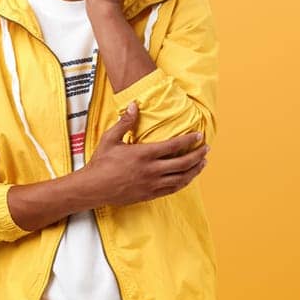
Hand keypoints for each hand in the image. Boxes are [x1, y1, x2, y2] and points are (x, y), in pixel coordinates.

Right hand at [79, 101, 208, 206]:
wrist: (93, 187)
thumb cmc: (100, 163)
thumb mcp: (110, 139)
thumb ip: (125, 123)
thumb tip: (134, 106)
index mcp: (144, 154)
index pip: (174, 146)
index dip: (189, 140)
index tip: (199, 135)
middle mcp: (152, 170)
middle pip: (183, 163)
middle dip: (198, 155)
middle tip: (206, 148)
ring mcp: (152, 184)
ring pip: (182, 178)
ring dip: (195, 170)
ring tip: (203, 163)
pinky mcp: (150, 194)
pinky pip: (173, 189)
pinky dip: (184, 182)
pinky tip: (188, 177)